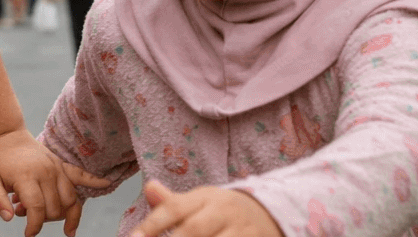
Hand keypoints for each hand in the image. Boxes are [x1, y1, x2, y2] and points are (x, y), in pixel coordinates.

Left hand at [0, 128, 112, 236]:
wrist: (4, 134)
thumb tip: (10, 218)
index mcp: (27, 177)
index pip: (37, 209)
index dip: (34, 226)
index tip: (28, 234)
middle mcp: (46, 173)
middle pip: (55, 208)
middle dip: (43, 219)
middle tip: (24, 213)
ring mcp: (56, 168)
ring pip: (70, 199)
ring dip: (62, 213)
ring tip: (46, 215)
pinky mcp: (60, 164)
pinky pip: (80, 174)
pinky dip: (94, 180)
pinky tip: (105, 183)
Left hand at [131, 180, 281, 236]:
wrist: (269, 215)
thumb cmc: (222, 211)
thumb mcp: (199, 201)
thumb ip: (172, 202)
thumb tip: (148, 186)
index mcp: (206, 197)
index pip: (174, 208)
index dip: (152, 225)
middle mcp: (223, 212)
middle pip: (194, 229)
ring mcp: (242, 231)